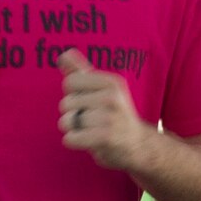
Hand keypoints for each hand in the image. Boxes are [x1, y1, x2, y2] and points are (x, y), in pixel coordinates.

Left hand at [57, 49, 150, 171]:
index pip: (70, 82)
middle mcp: (111, 96)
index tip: (90, 103)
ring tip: (91, 131)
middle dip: (73, 115)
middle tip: (94, 120)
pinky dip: (73, 141)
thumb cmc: (114, 115)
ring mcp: (109, 117)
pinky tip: (88, 141)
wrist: (138, 145)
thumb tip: (63, 55)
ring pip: (66, 121)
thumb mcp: (102, 90)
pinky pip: (70, 138)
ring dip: (74, 130)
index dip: (74, 95)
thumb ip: (81, 72)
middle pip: (66, 103)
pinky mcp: (105, 137)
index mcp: (110, 81)